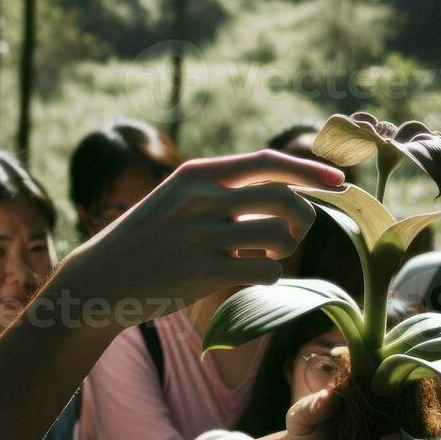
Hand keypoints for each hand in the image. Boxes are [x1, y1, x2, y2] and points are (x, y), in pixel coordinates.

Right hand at [58, 150, 342, 325]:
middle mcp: (200, 199)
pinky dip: (271, 276)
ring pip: (280, 237)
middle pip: (283, 198)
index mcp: (196, 174)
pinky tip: (251, 277)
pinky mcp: (202, 273)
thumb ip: (224, 190)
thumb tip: (289, 189)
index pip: (265, 162)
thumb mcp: (179, 198)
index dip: (307, 170)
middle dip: (303, 217)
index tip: (338, 180)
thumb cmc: (151, 238)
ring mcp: (201, 236)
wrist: (102, 277)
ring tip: (267, 257)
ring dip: (286, 250)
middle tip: (293, 233)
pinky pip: (266, 272)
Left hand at [286, 371, 407, 439]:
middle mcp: (395, 425)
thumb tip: (327, 396)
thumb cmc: (308, 436)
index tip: (390, 413)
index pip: (404, 395)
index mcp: (376, 402)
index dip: (407, 402)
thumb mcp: (301, 418)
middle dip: (408, 438)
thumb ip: (313, 407)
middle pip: (421, 428)